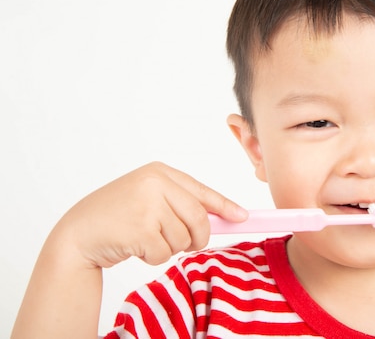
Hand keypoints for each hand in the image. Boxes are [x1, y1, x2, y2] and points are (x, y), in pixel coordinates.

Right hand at [56, 161, 247, 267]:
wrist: (78, 233)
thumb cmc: (117, 216)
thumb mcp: (149, 198)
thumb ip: (181, 203)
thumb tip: (228, 216)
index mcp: (159, 172)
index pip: (201, 191)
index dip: (224, 205)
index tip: (242, 216)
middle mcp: (154, 183)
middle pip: (199, 218)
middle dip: (198, 238)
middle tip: (188, 244)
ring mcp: (147, 204)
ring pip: (183, 238)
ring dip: (169, 248)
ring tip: (146, 238)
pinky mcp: (140, 229)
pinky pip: (165, 253)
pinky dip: (154, 258)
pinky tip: (136, 247)